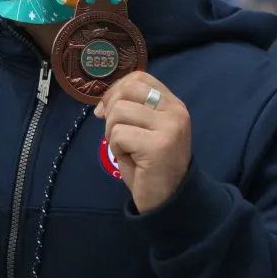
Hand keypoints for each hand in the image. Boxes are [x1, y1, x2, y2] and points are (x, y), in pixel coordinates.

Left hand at [93, 72, 190, 212]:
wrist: (169, 199)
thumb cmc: (151, 165)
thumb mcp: (144, 130)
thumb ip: (131, 109)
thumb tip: (101, 103)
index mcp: (173, 104)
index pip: (139, 78)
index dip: (116, 90)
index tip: (107, 110)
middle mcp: (175, 111)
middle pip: (126, 91)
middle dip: (111, 111)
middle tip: (117, 134)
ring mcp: (169, 127)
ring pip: (118, 113)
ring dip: (113, 134)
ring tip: (127, 149)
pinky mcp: (158, 145)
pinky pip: (118, 134)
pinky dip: (116, 148)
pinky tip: (132, 159)